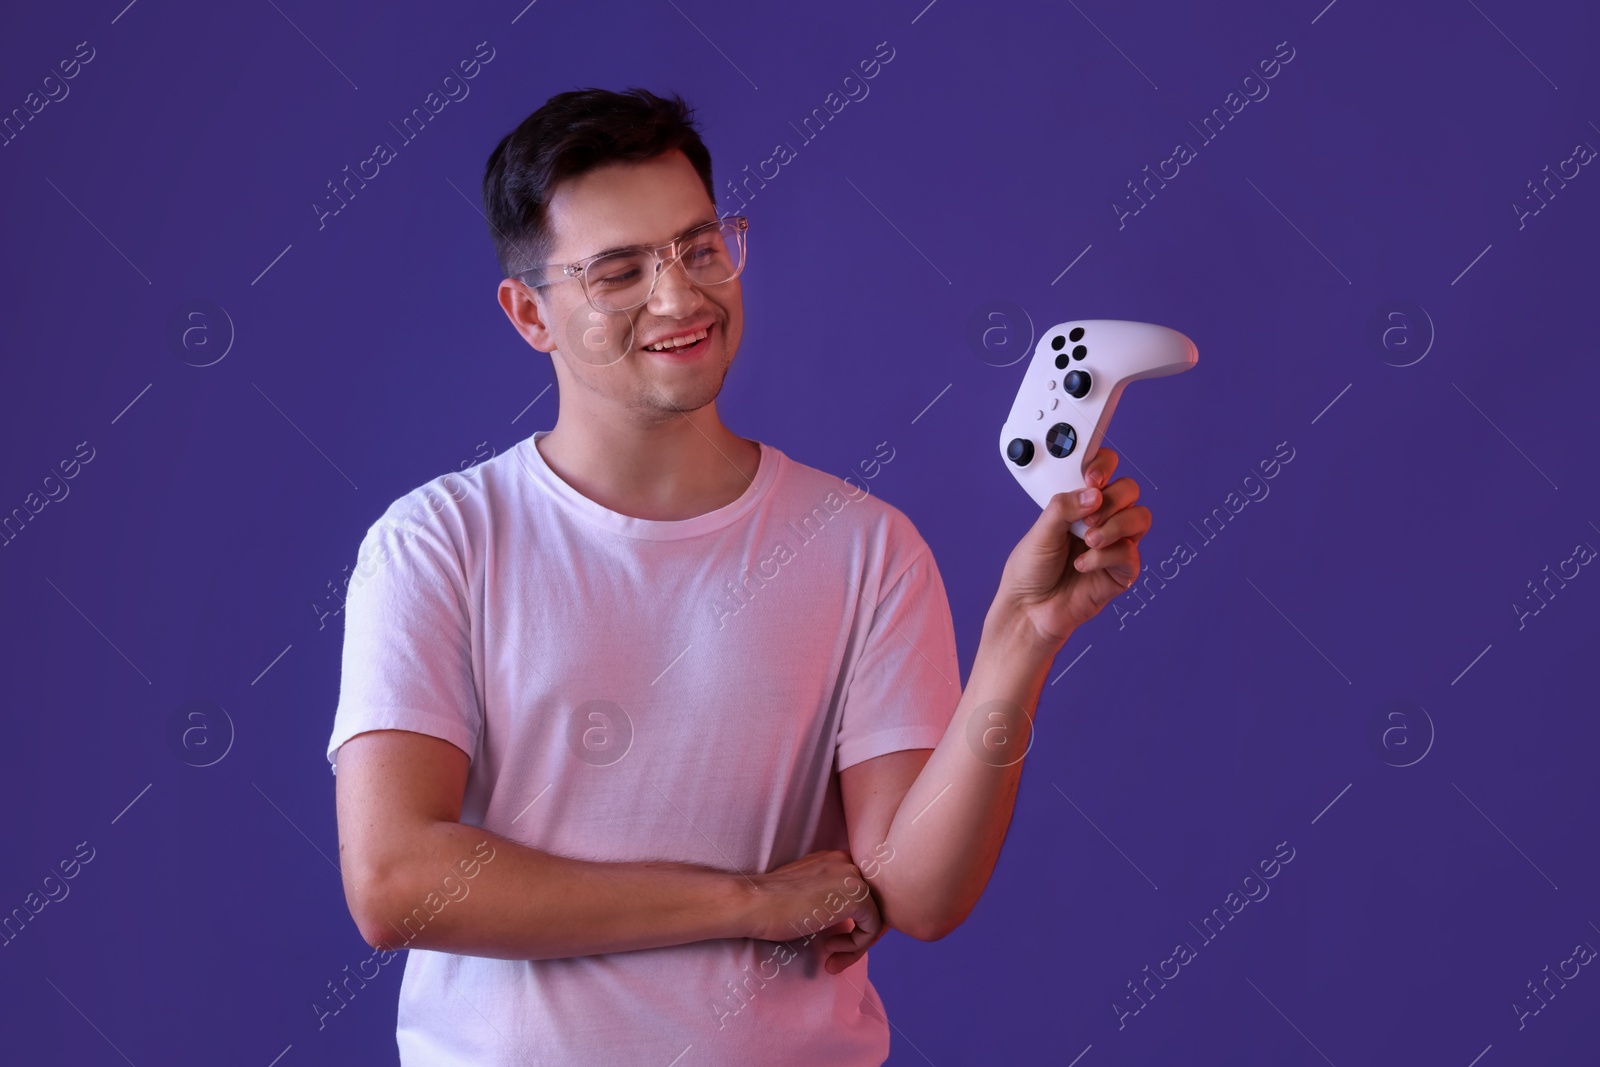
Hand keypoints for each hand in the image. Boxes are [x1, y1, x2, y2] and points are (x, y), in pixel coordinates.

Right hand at [746, 850, 883, 973]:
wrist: (756, 903)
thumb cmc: (771, 904)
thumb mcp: (806, 894)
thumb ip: (827, 896)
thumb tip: (844, 918)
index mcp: (834, 859)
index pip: (860, 892)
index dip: (853, 920)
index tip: (833, 940)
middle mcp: (847, 861)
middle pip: (871, 904)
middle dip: (858, 933)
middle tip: (836, 951)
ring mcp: (854, 876)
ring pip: (874, 916)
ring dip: (856, 944)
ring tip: (832, 955)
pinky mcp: (857, 895)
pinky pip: (873, 927)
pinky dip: (856, 946)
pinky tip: (831, 949)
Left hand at [992, 449, 1150, 649]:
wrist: (1029, 611)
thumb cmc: (1031, 571)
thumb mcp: (1040, 531)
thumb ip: (1063, 507)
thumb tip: (1093, 493)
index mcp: (1079, 503)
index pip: (1104, 470)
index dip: (1104, 466)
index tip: (1091, 478)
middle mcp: (1101, 519)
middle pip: (1128, 490)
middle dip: (1112, 498)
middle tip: (1088, 517)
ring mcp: (1114, 544)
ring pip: (1140, 517)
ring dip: (1114, 525)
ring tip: (1088, 540)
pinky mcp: (1122, 571)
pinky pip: (1129, 553)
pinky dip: (1104, 557)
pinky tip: (1082, 566)